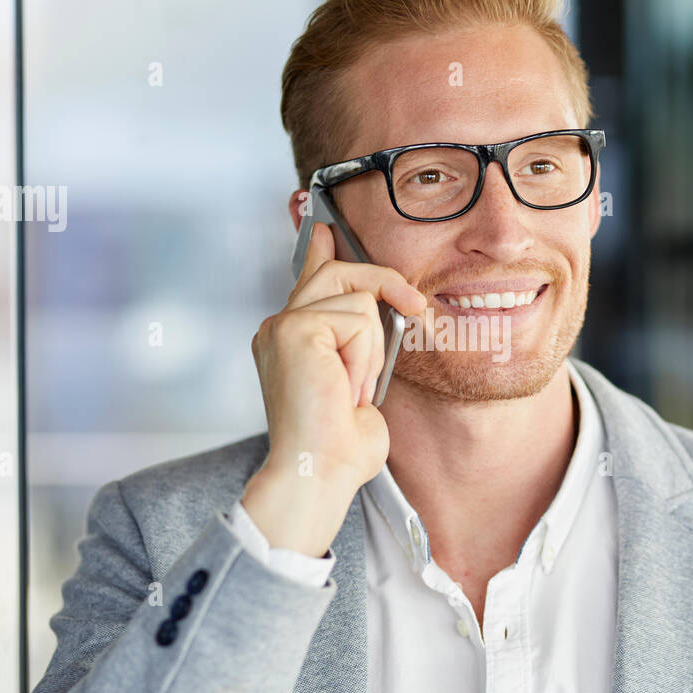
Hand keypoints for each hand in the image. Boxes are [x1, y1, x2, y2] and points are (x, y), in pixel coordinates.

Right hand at [242, 221, 425, 557]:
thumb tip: (385, 311)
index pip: (308, 277)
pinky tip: (345, 388)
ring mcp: (283, 325)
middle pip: (339, 272)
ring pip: (358, 299)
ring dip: (371, 351)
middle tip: (413, 308)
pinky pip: (358, 319)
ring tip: (351, 390)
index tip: (320, 221)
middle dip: (384, 285)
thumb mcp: (359, 385)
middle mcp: (279, 327)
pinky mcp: (295, 329)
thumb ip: (360, 345)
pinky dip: (364, 357)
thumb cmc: (339, 444)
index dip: (317, 248)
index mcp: (290, 340)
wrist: (319, 472)